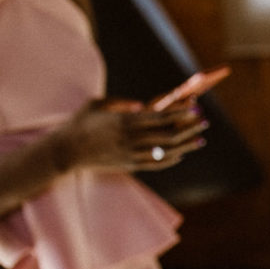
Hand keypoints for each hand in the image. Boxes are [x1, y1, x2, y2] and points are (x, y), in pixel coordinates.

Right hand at [54, 98, 208, 172]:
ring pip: (165, 151)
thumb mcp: (96, 104)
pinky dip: (170, 160)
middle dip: (188, 128)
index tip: (194, 108)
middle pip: (167, 134)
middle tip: (204, 122)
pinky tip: (181, 155)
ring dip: (185, 145)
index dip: (179, 113)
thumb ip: (119, 102)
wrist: (65, 151)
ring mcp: (131, 154)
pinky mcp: (129, 165)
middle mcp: (130, 138)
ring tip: (200, 140)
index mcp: (124, 121)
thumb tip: (140, 104)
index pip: (159, 117)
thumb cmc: (79, 123)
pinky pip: (155, 164)